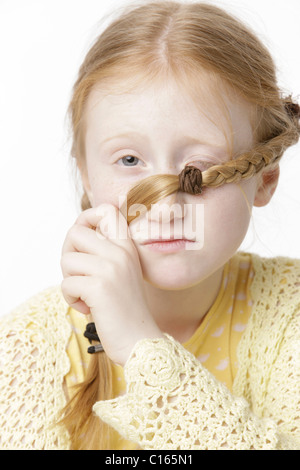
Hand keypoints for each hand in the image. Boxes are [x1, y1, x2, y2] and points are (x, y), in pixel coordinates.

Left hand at [61, 203, 162, 365]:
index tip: (83, 240)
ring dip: (69, 280)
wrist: (140, 341)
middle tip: (79, 274)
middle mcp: (121, 252)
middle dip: (69, 254)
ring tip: (85, 294)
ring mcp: (111, 268)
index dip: (86, 218)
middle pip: (75, 231)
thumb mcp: (121, 272)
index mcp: (127, 246)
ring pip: (67, 258)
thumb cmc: (125, 308)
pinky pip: (66, 283)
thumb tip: (76, 234)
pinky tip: (88, 307)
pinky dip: (71, 298)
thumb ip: (105, 251)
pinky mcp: (99, 287)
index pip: (106, 210)